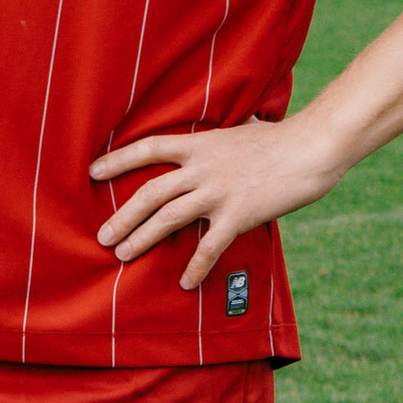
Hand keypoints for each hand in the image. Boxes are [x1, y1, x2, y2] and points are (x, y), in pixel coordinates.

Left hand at [89, 116, 342, 288]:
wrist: (311, 147)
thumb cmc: (282, 137)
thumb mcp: (246, 126)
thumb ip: (232, 129)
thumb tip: (243, 119)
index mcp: (200, 144)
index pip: (148, 148)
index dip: (118, 160)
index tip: (91, 172)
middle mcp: (202, 167)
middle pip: (150, 193)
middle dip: (122, 217)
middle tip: (102, 237)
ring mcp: (218, 191)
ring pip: (169, 218)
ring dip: (142, 238)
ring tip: (123, 255)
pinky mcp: (238, 214)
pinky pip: (209, 245)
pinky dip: (195, 266)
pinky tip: (185, 283)